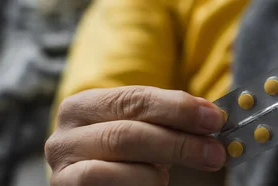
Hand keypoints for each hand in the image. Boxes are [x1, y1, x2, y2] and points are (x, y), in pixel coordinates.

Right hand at [45, 86, 225, 185]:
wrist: (98, 183)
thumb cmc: (123, 155)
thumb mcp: (143, 129)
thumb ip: (168, 120)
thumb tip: (210, 115)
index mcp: (82, 106)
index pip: (135, 99)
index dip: (178, 108)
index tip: (214, 119)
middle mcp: (64, 136)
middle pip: (128, 133)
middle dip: (178, 143)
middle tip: (215, 153)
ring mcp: (63, 169)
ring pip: (117, 168)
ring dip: (156, 172)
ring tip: (169, 175)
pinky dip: (141, 185)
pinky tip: (153, 184)